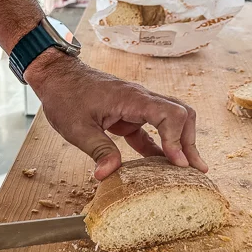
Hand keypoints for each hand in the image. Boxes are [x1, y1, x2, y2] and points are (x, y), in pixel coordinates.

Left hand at [26, 50, 207, 179]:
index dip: (177, 139)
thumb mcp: (77, 128)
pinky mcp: (129, 113)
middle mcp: (140, 98)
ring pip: (171, 119)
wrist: (57, 76)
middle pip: (180, 114)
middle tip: (194, 169)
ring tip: (188, 169)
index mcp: (132, 98)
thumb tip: (108, 175)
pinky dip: (160, 145)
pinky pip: (152, 128)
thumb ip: (98, 150)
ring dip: (180, 142)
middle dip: (189, 141)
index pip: (170, 113)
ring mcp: (137, 105)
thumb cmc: (66, 95)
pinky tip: (163, 165)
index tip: (177, 163)